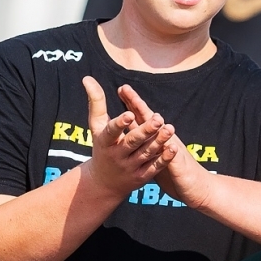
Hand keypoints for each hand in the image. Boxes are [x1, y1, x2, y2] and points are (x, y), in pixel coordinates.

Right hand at [78, 76, 174, 198]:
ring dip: (158, 142)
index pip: (111, 132)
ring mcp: (129, 168)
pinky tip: (173, 148)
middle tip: (158, 118)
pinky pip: (153, 167)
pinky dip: (163, 159)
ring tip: (170, 128)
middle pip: (132, 142)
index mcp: (105, 142)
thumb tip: (87, 77)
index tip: (129, 114)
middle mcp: (116, 155)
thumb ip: (96, 102)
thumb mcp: (95, 126)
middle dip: (145, 131)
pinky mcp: (141, 177)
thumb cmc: (101, 146)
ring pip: (145, 154)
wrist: (103, 183)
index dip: (120, 124)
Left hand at [117, 85, 213, 209]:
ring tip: (148, 111)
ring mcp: (173, 150)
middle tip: (126, 89)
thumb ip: (146, 143)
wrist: (198, 186)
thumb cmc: (175, 173)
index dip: (132, 104)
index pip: (142, 117)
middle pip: (149, 119)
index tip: (121, 88)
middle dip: (138, 105)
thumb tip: (132, 132)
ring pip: (163, 134)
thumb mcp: (158, 156)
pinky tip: (169, 144)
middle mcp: (166, 139)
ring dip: (156, 124)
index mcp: (157, 138)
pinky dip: (170, 151)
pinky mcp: (179, 165)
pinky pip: (174, 157)